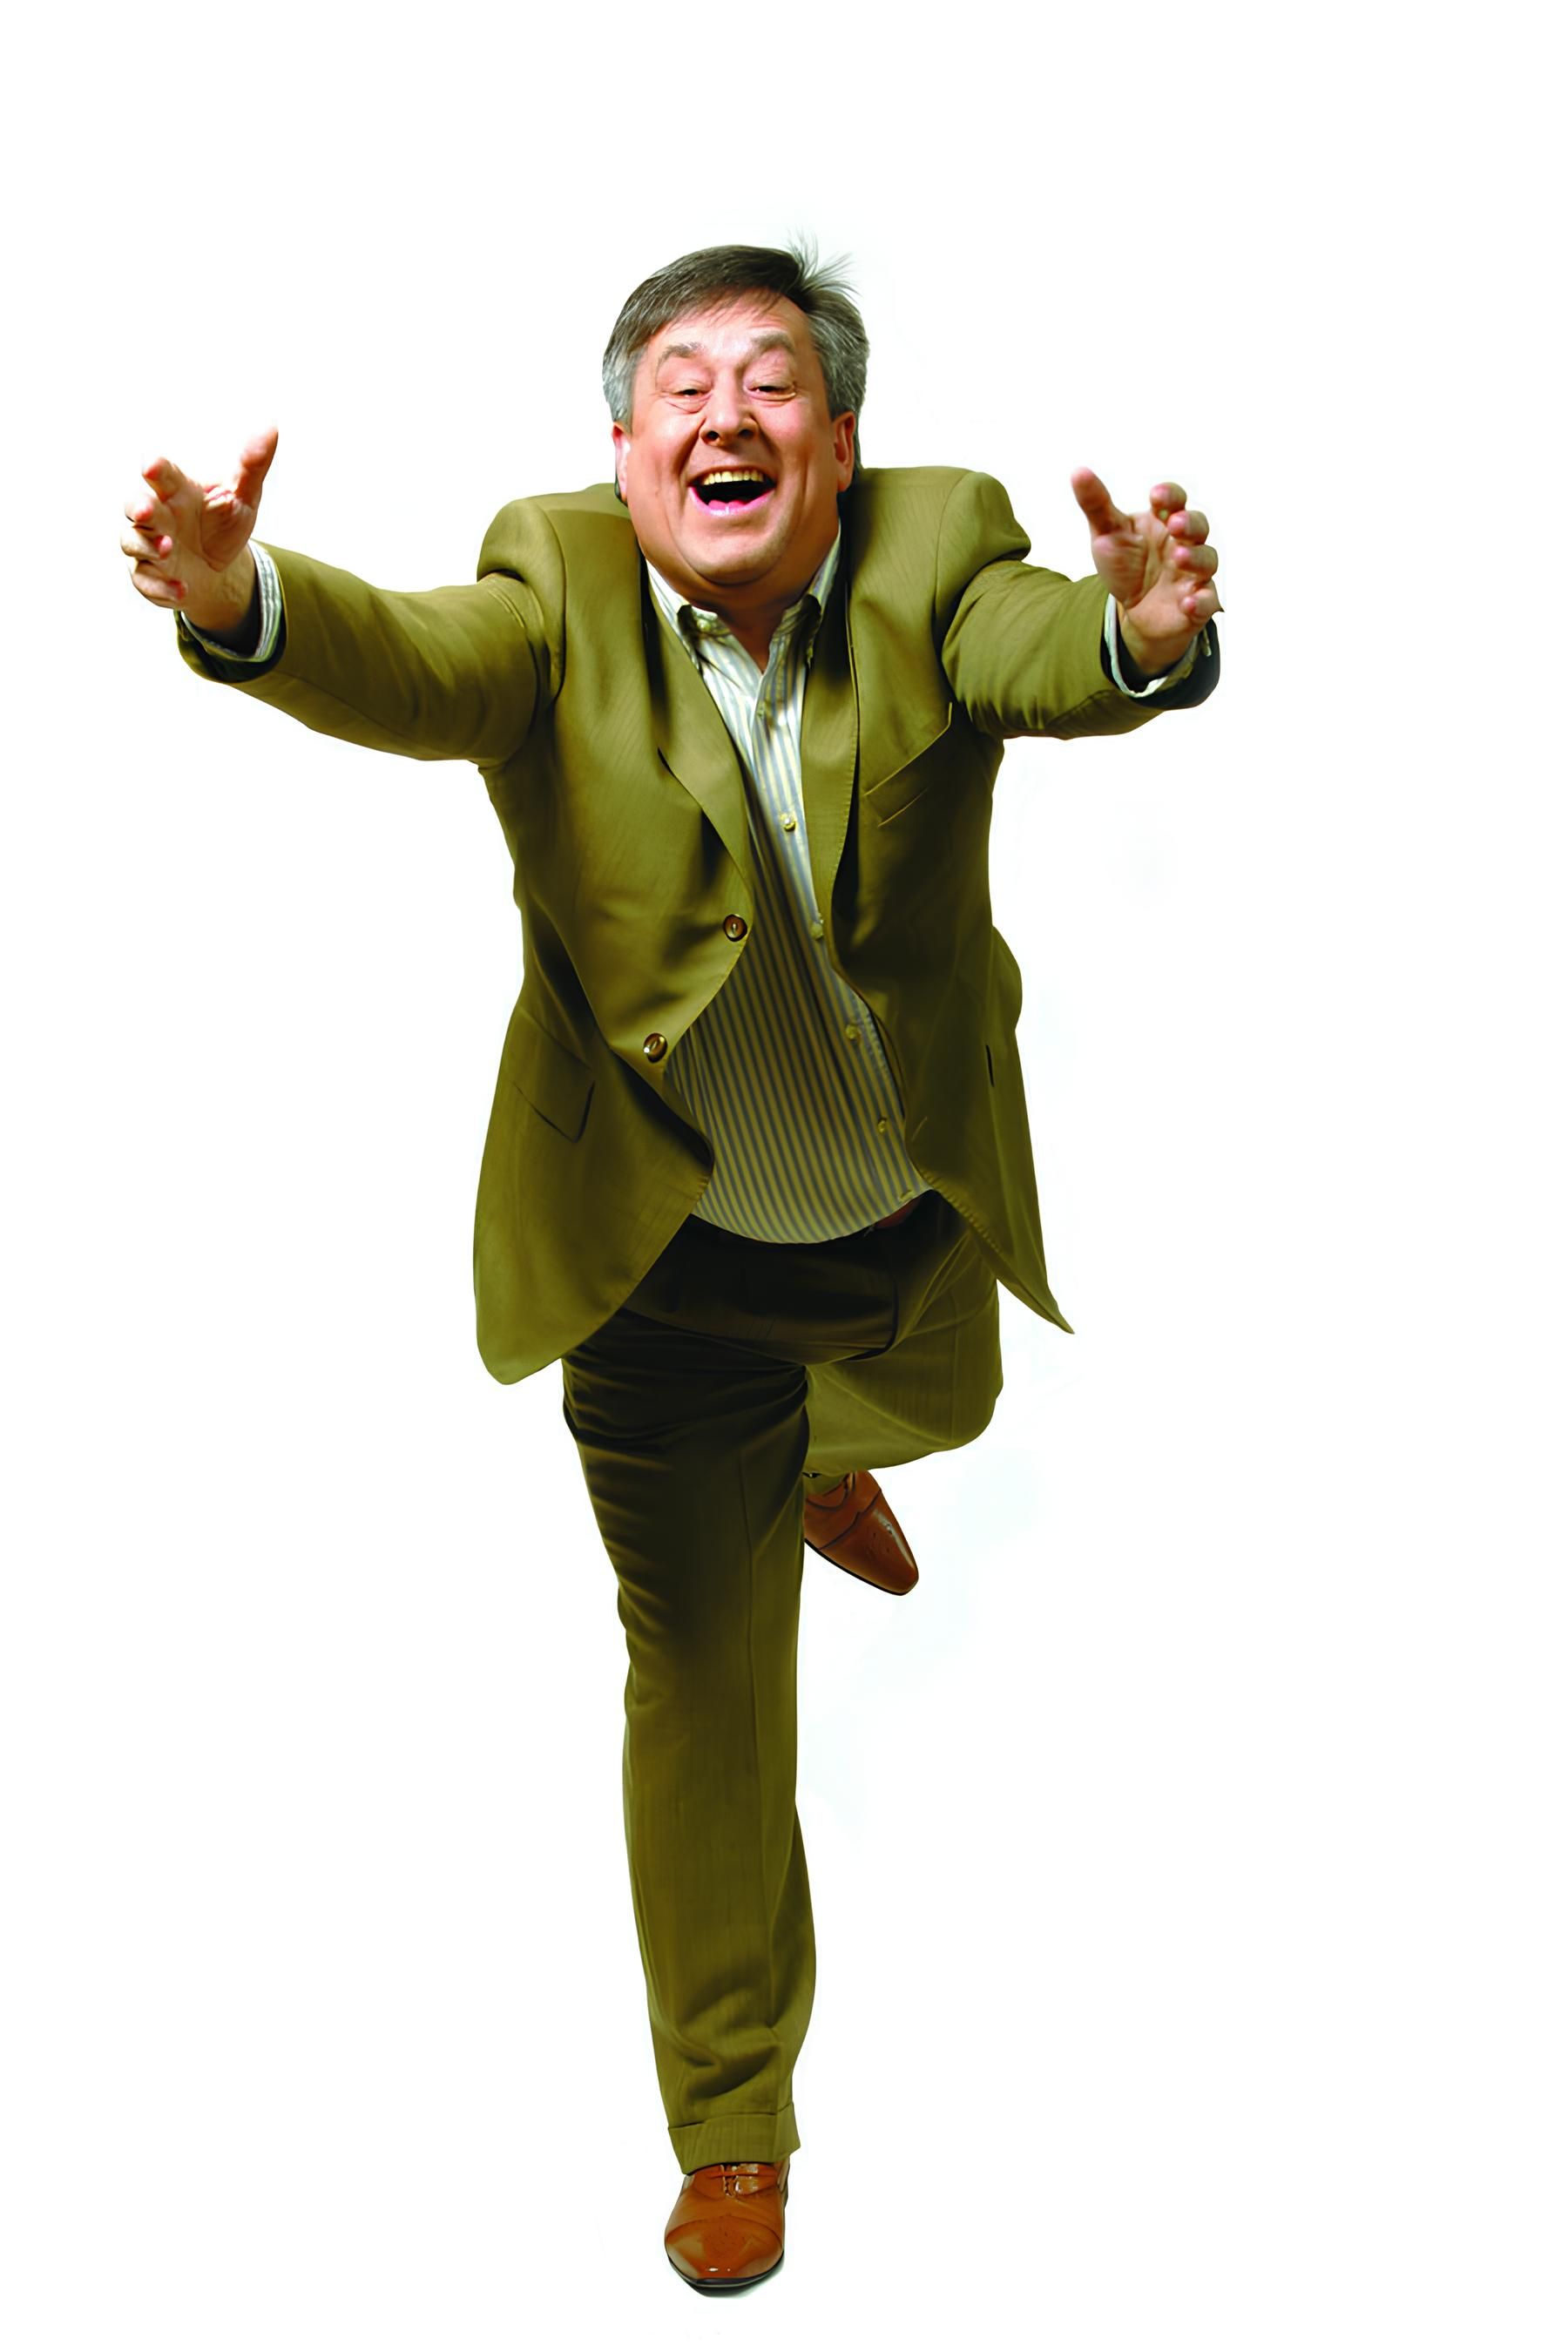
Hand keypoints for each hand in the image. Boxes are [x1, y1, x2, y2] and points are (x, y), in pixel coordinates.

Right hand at [122, 428, 277, 636]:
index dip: (154, 469)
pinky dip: (161, 587)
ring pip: (132, 542)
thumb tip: (271, 428)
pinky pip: (146, 582)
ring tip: (168, 549)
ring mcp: (148, 545)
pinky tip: (183, 590)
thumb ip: (252, 465)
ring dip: (147, 545)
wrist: (220, 567)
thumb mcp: (243, 496)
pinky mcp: (149, 575)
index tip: (152, 466)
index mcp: (176, 490)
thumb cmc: (224, 522)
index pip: (160, 474)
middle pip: (135, 507)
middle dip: (139, 507)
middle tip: (148, 510)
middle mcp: (157, 515)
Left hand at [1071, 470, 1220, 675]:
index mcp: (1163, 521)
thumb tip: (1078, 472)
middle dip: (1189, 523)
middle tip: (1174, 525)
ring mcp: (1193, 573)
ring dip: (1196, 558)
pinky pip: (1207, 601)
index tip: (1155, 496)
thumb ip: (1096, 504)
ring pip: (1207, 560)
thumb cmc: (1127, 565)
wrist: (1134, 611)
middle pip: (1198, 526)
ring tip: (1178, 558)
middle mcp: (1184, 543)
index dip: (1169, 496)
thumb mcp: (1107, 534)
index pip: (1175, 500)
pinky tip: (1187, 604)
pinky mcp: (1197, 603)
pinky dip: (1200, 602)